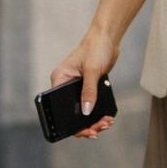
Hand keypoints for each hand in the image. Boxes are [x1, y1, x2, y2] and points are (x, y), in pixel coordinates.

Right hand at [49, 24, 119, 139]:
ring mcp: (77, 87)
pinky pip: (91, 105)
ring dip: (94, 120)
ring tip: (107, 123)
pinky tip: (107, 117)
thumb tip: (86, 113)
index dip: (71, 123)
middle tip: (100, 128)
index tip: (87, 130)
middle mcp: (65, 85)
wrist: (107, 37)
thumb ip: (89, 92)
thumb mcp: (92, 70)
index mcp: (59, 80)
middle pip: (72, 113)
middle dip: (87, 124)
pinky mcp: (88, 87)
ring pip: (83, 112)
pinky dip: (98, 113)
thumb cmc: (95, 48)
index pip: (59, 108)